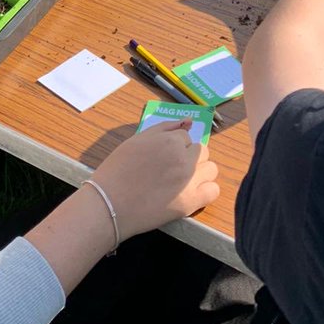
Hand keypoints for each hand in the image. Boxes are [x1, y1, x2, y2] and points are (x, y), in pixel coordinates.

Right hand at [91, 121, 219, 238]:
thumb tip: (189, 121)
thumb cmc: (118, 169)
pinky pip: (213, 191)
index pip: (186, 138)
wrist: (110, 203)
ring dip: (201, 172)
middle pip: (201, 152)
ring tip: (183, 181)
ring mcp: (189, 181)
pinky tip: (190, 193)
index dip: (175, 147)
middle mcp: (184, 159)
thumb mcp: (138, 139)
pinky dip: (206, 191)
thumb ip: (165, 127)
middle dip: (190, 157)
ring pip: (211, 169)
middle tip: (172, 169)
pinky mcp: (191, 202)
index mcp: (171, 141)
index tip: (163, 158)